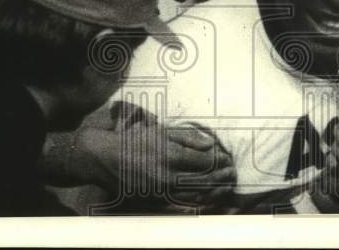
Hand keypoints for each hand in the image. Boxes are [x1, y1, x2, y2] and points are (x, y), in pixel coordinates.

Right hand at [119, 119, 236, 209]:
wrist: (106, 158)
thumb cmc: (134, 140)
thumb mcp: (160, 131)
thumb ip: (187, 138)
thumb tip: (211, 144)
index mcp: (170, 155)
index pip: (205, 162)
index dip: (220, 161)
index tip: (227, 158)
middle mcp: (167, 176)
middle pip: (204, 180)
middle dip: (221, 177)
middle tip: (232, 173)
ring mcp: (161, 192)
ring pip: (196, 196)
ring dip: (215, 192)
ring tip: (226, 186)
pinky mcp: (155, 203)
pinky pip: (183, 207)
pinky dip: (200, 204)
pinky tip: (209, 201)